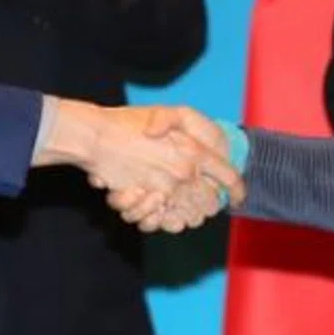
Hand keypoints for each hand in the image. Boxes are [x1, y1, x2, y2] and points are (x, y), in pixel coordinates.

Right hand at [37, 101, 240, 232]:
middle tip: (211, 201)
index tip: (239, 196)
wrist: (95, 136)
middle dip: (213, 203)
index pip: (229, 177)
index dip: (237, 188)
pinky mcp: (146, 203)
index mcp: (193, 151)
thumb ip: (185, 124)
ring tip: (191, 210)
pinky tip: (167, 213)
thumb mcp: (164, 112)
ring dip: (192, 214)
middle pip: (212, 202)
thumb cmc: (128, 121)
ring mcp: (164, 189)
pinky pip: (167, 222)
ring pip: (191, 215)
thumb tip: (200, 149)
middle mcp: (183, 172)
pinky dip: (169, 221)